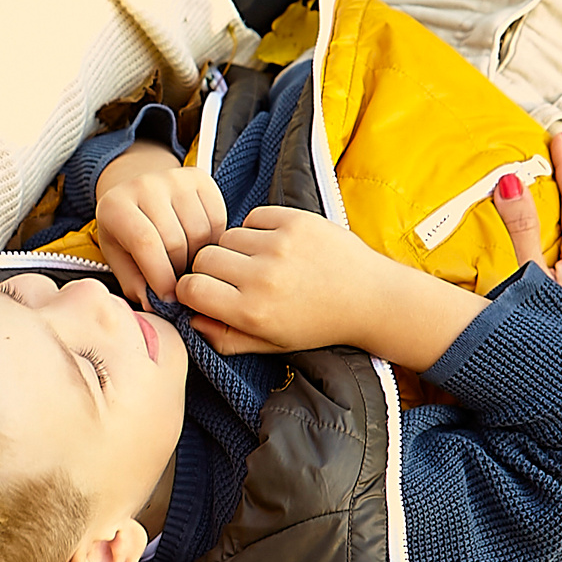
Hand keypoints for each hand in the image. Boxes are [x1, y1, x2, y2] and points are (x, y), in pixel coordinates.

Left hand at [92, 141, 226, 300]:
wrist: (137, 191)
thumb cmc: (126, 231)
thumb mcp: (119, 257)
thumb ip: (134, 283)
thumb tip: (156, 305)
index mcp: (116, 206)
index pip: (146, 244)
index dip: (160, 276)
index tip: (168, 297)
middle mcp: (145, 185)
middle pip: (176, 240)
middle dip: (179, 271)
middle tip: (178, 282)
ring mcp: (174, 177)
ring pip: (200, 231)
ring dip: (198, 257)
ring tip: (186, 263)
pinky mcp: (199, 177)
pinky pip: (217, 218)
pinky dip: (213, 240)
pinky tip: (199, 246)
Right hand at [178, 206, 492, 369]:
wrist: (371, 298)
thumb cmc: (318, 324)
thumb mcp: (270, 344)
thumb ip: (224, 338)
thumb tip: (190, 318)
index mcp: (253, 312)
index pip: (190, 288)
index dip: (190, 290)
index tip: (203, 293)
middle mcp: (263, 277)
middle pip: (203, 258)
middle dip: (209, 268)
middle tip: (231, 278)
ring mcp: (280, 245)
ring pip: (226, 236)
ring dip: (234, 248)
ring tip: (258, 262)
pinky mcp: (296, 221)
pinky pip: (252, 217)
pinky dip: (256, 229)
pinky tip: (274, 245)